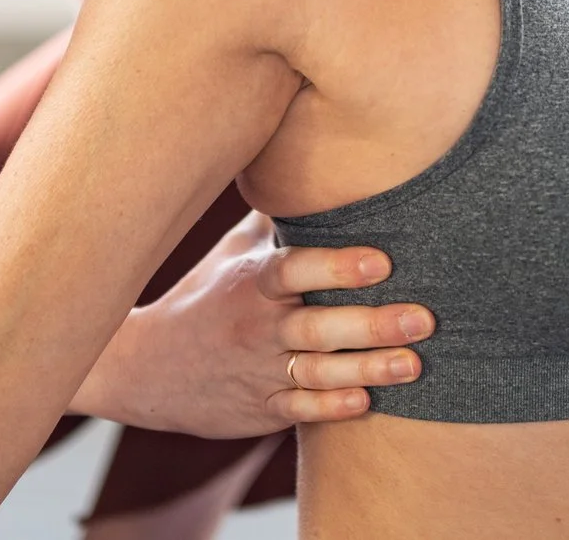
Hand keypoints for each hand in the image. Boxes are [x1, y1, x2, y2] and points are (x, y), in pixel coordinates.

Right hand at [75, 210, 433, 437]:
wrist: (144, 368)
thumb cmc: (204, 296)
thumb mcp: (231, 251)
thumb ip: (275, 217)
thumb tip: (315, 158)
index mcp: (252, 282)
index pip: (295, 269)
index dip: (336, 265)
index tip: (381, 261)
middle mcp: (257, 326)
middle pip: (317, 326)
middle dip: (372, 324)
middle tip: (424, 318)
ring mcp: (258, 371)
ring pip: (318, 372)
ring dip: (367, 368)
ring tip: (414, 363)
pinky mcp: (260, 408)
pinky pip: (298, 410)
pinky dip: (331, 408)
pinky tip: (367, 401)